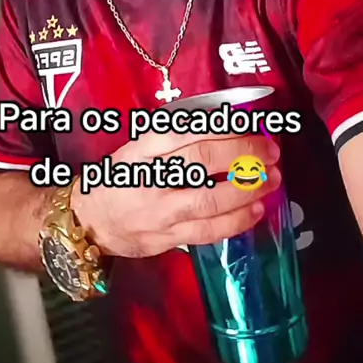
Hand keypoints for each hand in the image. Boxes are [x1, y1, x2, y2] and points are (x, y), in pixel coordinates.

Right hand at [71, 130, 280, 257]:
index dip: (220, 126)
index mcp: (141, 150)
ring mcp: (159, 212)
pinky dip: (236, 221)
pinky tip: (256, 209)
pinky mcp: (167, 239)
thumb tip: (226, 124)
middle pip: (201, 161)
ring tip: (271, 179)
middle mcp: (149, 179)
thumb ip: (173, 138)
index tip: (248, 123)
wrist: (90, 221)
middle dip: (242, 154)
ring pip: (209, 200)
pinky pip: (207, 231)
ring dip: (246, 189)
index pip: (183, 131)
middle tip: (269, 151)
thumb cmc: (121, 177)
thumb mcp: (137, 148)